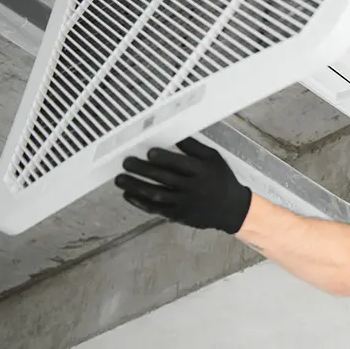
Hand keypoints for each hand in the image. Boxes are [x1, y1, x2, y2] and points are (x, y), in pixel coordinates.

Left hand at [115, 137, 252, 233]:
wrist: (230, 209)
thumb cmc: (221, 178)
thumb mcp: (213, 158)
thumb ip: (194, 147)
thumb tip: (173, 133)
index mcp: (202, 171)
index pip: (181, 164)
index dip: (164, 159)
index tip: (149, 152)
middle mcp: (193, 188)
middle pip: (165, 178)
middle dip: (143, 170)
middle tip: (126, 163)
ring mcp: (184, 203)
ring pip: (157, 195)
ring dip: (136, 187)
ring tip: (120, 179)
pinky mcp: (178, 215)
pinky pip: (156, 209)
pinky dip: (140, 202)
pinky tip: (128, 195)